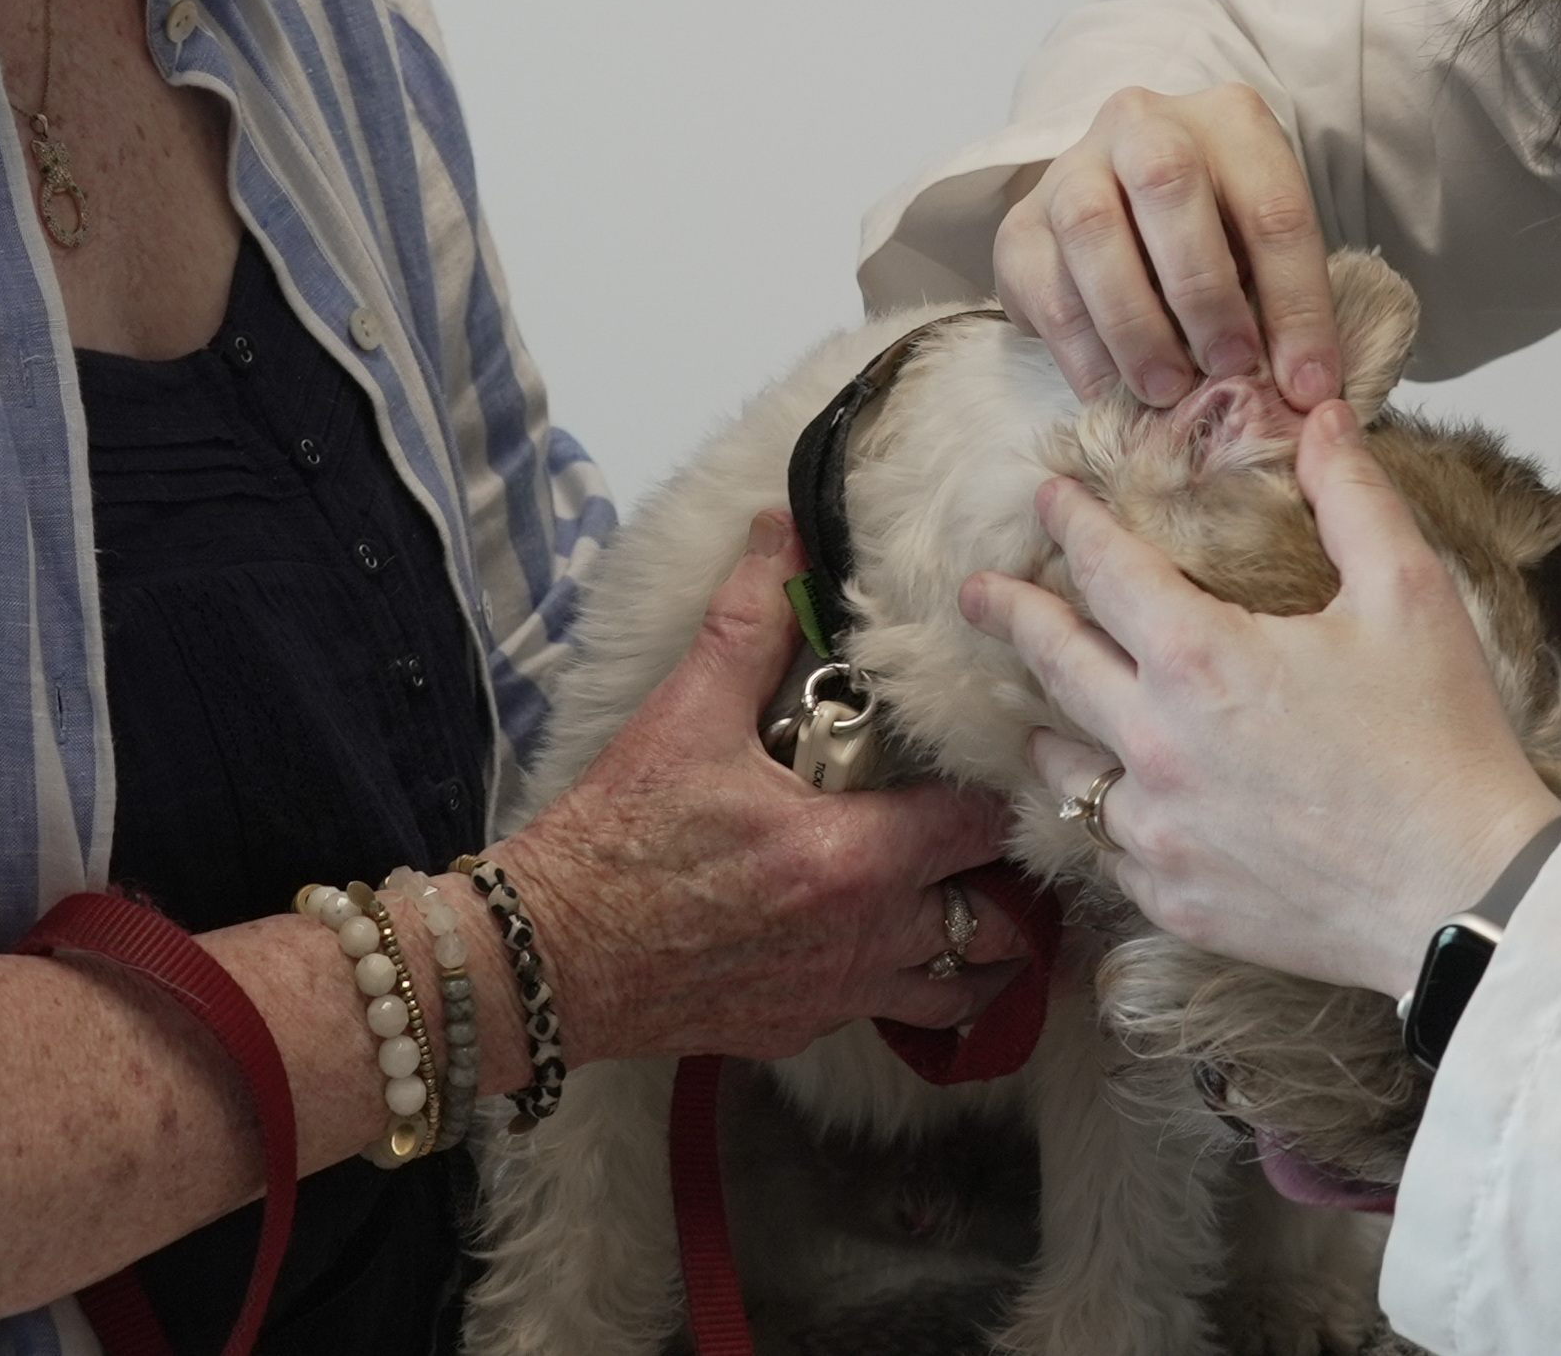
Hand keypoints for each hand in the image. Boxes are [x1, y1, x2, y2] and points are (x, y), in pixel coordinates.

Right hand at [499, 513, 1030, 1061]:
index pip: (984, 825)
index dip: (1004, 793)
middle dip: (1013, 884)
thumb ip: (751, 618)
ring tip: (978, 905)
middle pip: (1001, 924)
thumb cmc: (617, 838)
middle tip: (1006, 842)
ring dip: (981, 951)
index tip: (1004, 764)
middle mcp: (865, 937)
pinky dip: (912, 986)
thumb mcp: (687, 715)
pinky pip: (892, 1016)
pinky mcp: (801, 1031)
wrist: (547, 955)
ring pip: (963, 992)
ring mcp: (838, 996)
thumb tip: (783, 528)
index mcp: (854, 855)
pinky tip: (891, 943)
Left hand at [961, 401, 1560, 998]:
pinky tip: (1117, 801)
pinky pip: (1109, 845)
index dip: (1071, 524)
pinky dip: (1104, 814)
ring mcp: (1158, 830)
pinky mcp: (1175, 898)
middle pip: (1053, 663)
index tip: (1048, 499)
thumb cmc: (1444, 747)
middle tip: (976, 595)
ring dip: (1051, 723)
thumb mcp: (1410, 596)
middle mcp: (1156, 745)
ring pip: (1065, 765)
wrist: (1470, 899)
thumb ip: (1353, 496)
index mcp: (1201, 660)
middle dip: (1009, 617)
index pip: (1103, 569)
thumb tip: (1322, 418)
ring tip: (1044, 708)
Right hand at [996, 83, 1342, 410]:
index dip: (1297, 303)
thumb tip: (1301, 391)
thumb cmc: (1214, 236)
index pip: (1272, 205)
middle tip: (1227, 367)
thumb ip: (1278, 301)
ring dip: (1135, 322)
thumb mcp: (1260, 249)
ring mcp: (1072, 168)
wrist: (1121, 212)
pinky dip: (1083, 351)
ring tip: (1166, 389)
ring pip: (1091, 228)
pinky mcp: (1020, 224)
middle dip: (1204, 289)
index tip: (1306, 385)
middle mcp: (1144, 124)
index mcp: (1229, 120)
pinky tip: (1113, 393)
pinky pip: (1044, 285)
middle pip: (1168, 182)